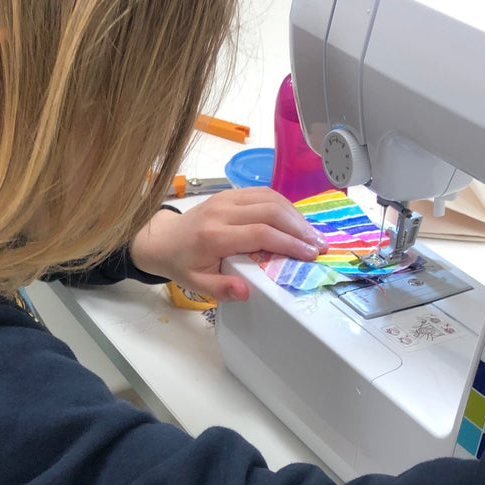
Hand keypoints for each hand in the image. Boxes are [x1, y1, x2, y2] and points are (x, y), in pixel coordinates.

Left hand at [129, 187, 327, 302]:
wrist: (163, 239)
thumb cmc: (183, 263)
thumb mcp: (197, 284)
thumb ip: (221, 289)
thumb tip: (246, 291)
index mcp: (214, 235)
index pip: (260, 233)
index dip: (289, 243)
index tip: (310, 255)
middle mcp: (222, 211)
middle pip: (270, 211)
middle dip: (300, 228)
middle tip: (320, 245)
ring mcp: (227, 198)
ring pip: (270, 198)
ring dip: (296, 216)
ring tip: (314, 235)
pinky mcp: (231, 193)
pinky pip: (264, 194)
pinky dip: (285, 206)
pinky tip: (297, 222)